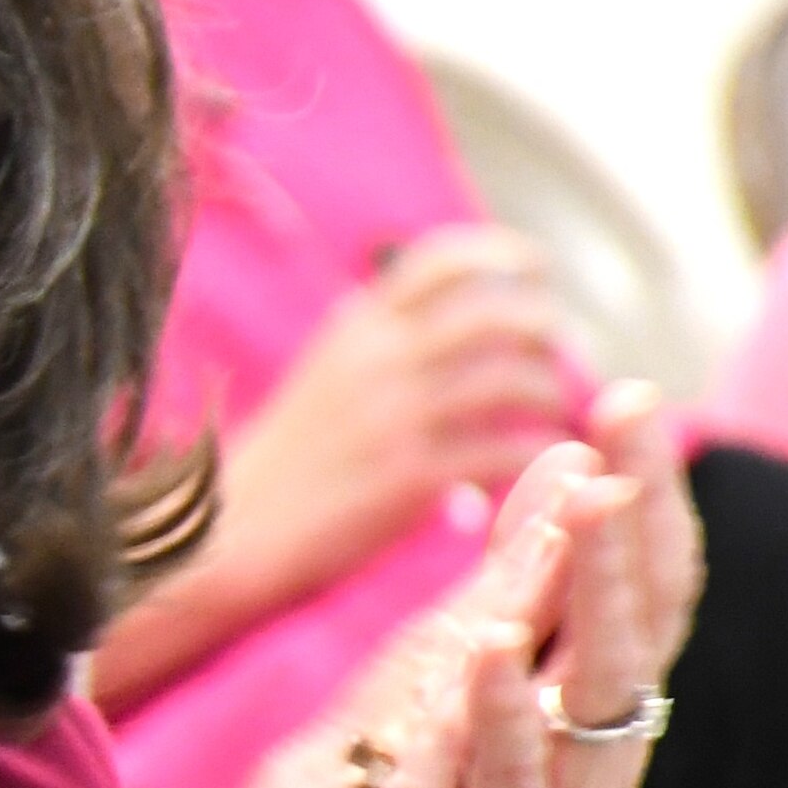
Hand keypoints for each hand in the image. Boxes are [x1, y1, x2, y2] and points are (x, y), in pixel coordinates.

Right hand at [116, 528, 546, 787]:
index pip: (411, 674)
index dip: (486, 585)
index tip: (550, 504)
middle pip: (427, 653)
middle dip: (512, 551)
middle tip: (584, 453)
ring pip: (425, 690)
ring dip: (500, 590)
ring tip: (568, 504)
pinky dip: (452, 713)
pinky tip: (490, 647)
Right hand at [217, 227, 583, 611]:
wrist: (231, 533)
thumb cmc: (283, 463)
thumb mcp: (322, 377)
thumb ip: (375, 341)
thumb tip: (429, 311)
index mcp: (355, 328)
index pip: (442, 260)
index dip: (504, 255)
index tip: (537, 273)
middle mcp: (377, 360)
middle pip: (497, 311)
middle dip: (544, 328)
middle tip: (556, 355)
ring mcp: (395, 417)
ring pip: (513, 379)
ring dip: (550, 395)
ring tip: (549, 415)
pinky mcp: (411, 476)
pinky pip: (507, 451)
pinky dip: (538, 454)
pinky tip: (538, 466)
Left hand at [408, 390, 704, 787]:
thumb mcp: (525, 742)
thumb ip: (537, 648)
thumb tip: (550, 541)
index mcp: (586, 710)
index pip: (623, 584)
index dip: (636, 495)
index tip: (635, 396)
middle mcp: (587, 744)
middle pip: (623, 608)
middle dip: (632, 505)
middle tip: (641, 403)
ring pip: (584, 679)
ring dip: (586, 587)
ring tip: (592, 495)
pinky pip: (504, 783)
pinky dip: (497, 715)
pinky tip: (488, 651)